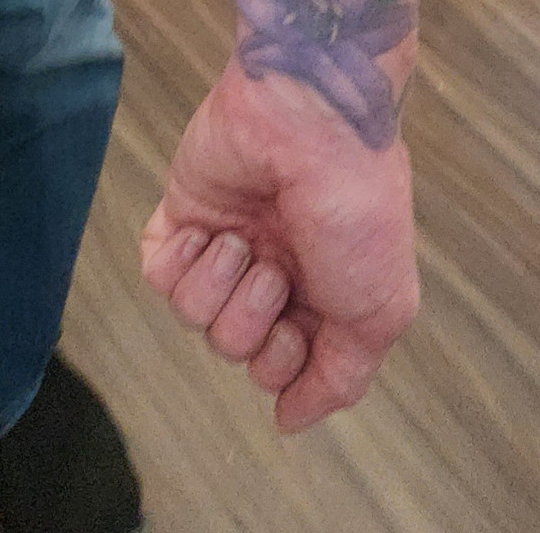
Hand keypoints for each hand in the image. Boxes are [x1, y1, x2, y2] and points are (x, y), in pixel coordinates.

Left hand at [141, 53, 418, 431]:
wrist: (309, 120)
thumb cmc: (354, 207)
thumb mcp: (381, 310)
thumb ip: (340, 377)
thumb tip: (292, 419)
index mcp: (323, 292)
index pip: (285, 368)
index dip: (286, 363)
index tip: (303, 324)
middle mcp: (274, 269)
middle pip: (237, 349)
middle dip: (253, 323)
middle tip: (276, 272)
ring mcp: (228, 240)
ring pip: (196, 318)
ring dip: (222, 287)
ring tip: (246, 244)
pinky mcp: (186, 212)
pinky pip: (158, 275)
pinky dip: (181, 263)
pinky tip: (212, 232)